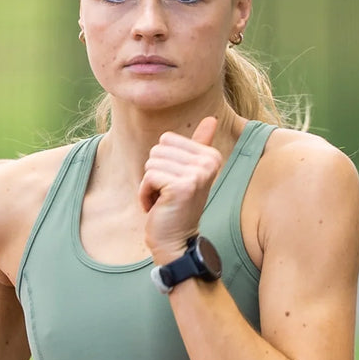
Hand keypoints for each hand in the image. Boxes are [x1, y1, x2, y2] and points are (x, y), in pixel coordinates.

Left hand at [139, 116, 222, 261]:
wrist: (176, 241)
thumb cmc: (178, 206)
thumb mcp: (190, 173)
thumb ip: (199, 145)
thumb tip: (212, 118)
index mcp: (211, 155)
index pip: (166, 139)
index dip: (163, 162)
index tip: (174, 183)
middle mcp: (208, 162)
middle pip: (157, 150)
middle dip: (154, 174)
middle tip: (168, 194)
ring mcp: (196, 174)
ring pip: (151, 164)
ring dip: (149, 185)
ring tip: (164, 201)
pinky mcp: (181, 186)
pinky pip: (148, 177)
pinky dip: (146, 195)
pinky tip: (158, 207)